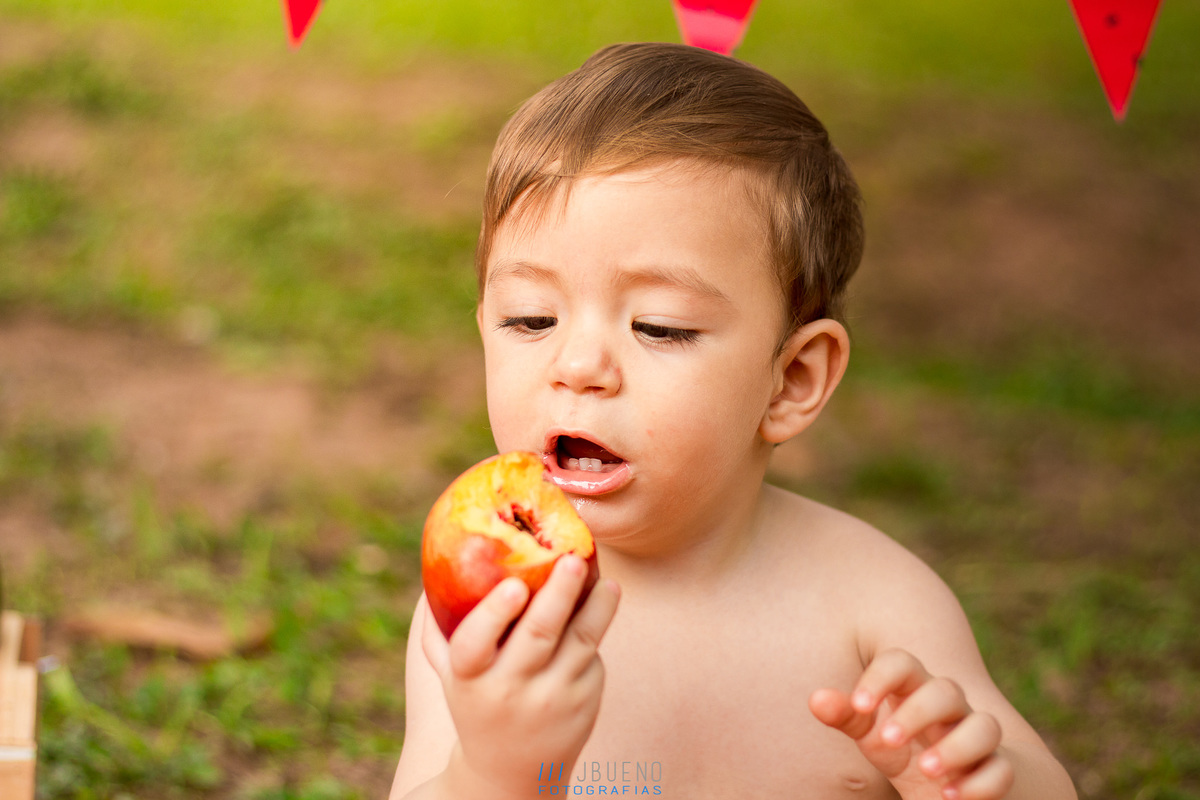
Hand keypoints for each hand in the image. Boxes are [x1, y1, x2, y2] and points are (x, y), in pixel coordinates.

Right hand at [422, 556, 619, 798]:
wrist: (510, 772)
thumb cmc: (477, 703)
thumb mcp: (450, 675)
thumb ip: (438, 628)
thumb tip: (434, 567)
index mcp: (470, 677)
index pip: (475, 644)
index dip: (494, 614)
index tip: (514, 585)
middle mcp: (510, 690)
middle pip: (539, 634)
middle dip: (559, 593)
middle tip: (572, 559)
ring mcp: (552, 699)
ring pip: (581, 641)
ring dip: (597, 606)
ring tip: (607, 581)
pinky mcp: (584, 703)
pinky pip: (593, 656)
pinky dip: (597, 626)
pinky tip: (600, 602)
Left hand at [810, 649, 1013, 799]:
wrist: (954, 789)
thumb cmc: (908, 751)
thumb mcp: (876, 738)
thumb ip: (849, 717)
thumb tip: (816, 698)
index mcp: (916, 692)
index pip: (903, 663)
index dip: (881, 677)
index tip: (859, 704)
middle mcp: (952, 710)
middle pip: (946, 690)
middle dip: (917, 713)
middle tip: (888, 741)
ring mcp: (978, 741)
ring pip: (985, 726)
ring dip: (956, 747)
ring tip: (928, 772)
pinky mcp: (999, 773)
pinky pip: (1002, 770)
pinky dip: (981, 783)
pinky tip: (952, 796)